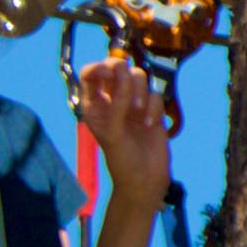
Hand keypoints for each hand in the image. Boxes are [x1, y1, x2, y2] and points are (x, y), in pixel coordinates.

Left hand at [72, 54, 174, 212]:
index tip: (109, 72)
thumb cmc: (122, 158)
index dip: (98, 67)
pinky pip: (156, 94)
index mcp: (94, 105)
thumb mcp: (113, 131)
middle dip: (124, 74)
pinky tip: (151, 124)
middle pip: (116, 69)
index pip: (90, 74)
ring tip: (139, 112)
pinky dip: (155, 108)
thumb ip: (117, 101)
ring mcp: (133, 104)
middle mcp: (112, 101)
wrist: (145, 179)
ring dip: (141, 92)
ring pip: (138, 78)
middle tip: (128, 84)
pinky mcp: (152, 110)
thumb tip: (126, 72)